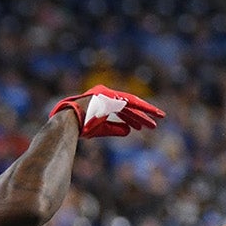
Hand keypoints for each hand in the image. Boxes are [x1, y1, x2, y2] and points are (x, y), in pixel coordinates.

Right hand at [50, 85, 164, 137]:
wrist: (68, 122)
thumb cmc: (80, 126)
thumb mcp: (100, 129)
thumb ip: (115, 128)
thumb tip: (129, 131)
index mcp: (104, 100)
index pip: (124, 108)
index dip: (135, 117)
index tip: (143, 125)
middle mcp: (107, 95)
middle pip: (130, 105)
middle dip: (144, 114)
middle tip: (157, 121)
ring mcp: (108, 95)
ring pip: (131, 104)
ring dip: (143, 115)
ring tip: (155, 124)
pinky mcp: (109, 98)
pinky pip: (128, 105)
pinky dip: (137, 114)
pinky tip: (144, 123)